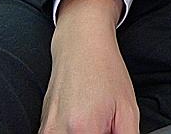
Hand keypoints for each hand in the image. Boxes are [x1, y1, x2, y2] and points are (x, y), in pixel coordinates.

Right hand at [42, 0, 137, 133]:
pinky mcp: (42, 127)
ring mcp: (47, 131)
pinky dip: (73, 131)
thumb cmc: (104, 71)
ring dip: (88, 132)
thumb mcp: (128, 108)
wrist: (81, 45)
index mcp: (83, 129)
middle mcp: (58, 133)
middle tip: (106, 122)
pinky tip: (83, 117)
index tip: (113, 128)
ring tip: (95, 117)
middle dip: (100, 133)